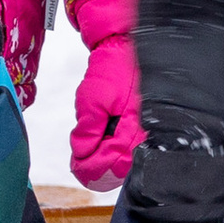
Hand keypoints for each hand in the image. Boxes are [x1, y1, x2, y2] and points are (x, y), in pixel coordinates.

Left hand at [68, 30, 141, 192]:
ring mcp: (146, 132)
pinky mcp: (145, 128)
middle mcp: (144, 135)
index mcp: (132, 129)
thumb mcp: (91, 101)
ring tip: (88, 153)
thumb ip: (87, 132)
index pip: (111, 164)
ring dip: (105, 162)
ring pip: (125, 162)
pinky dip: (114, 152)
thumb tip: (83, 155)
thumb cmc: (112, 72)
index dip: (91, 170)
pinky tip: (102, 142)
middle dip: (97, 169)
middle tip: (79, 163)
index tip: (77, 167)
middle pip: (120, 168)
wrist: (127, 52)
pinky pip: (130, 150)